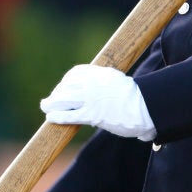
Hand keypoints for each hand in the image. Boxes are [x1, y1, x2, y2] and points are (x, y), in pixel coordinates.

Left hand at [40, 64, 155, 138]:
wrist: (146, 106)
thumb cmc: (139, 98)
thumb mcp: (122, 84)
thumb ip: (111, 86)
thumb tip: (107, 95)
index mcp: (101, 73)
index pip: (76, 73)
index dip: (66, 81)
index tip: (63, 87)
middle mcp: (93, 83)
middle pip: (67, 85)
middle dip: (57, 92)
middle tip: (52, 100)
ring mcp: (91, 99)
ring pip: (64, 99)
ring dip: (52, 103)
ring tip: (46, 106)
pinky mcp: (92, 115)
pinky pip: (70, 115)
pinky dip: (58, 116)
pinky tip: (52, 118)